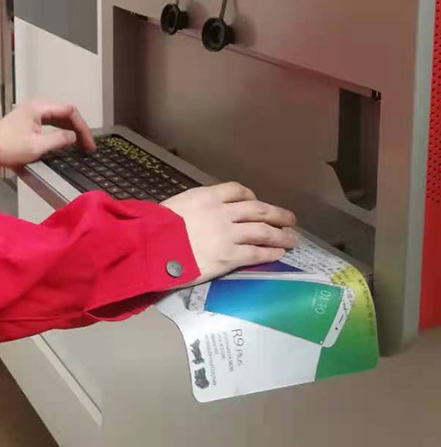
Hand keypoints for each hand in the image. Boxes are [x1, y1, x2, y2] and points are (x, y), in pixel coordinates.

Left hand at [0, 99, 96, 170]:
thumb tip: (74, 137)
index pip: (70, 111)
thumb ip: (58, 140)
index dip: (83, 127)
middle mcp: (38, 105)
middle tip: (88, 146)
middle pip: (66, 113)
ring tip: (81, 145)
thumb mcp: (37, 146)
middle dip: (79, 129)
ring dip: (71, 130)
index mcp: (40, 107)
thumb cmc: (7, 146)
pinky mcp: (29, 119)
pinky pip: (51, 121)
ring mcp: (33, 111)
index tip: (88, 143)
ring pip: (59, 117)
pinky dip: (61, 130)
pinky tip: (66, 140)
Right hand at [163, 183, 296, 283]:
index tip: (257, 202)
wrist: (153, 246)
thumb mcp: (177, 205)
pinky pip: (256, 253)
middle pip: (257, 209)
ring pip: (262, 231)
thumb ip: (195, 208)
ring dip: (280, 234)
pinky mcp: (229, 256)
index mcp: (207, 196)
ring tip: (292, 238)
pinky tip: (278, 253)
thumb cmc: (157, 226)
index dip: (252, 196)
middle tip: (290, 218)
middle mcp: (222, 212)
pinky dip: (270, 252)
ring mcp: (227, 234)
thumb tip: (202, 214)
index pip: (237, 190)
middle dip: (276, 214)